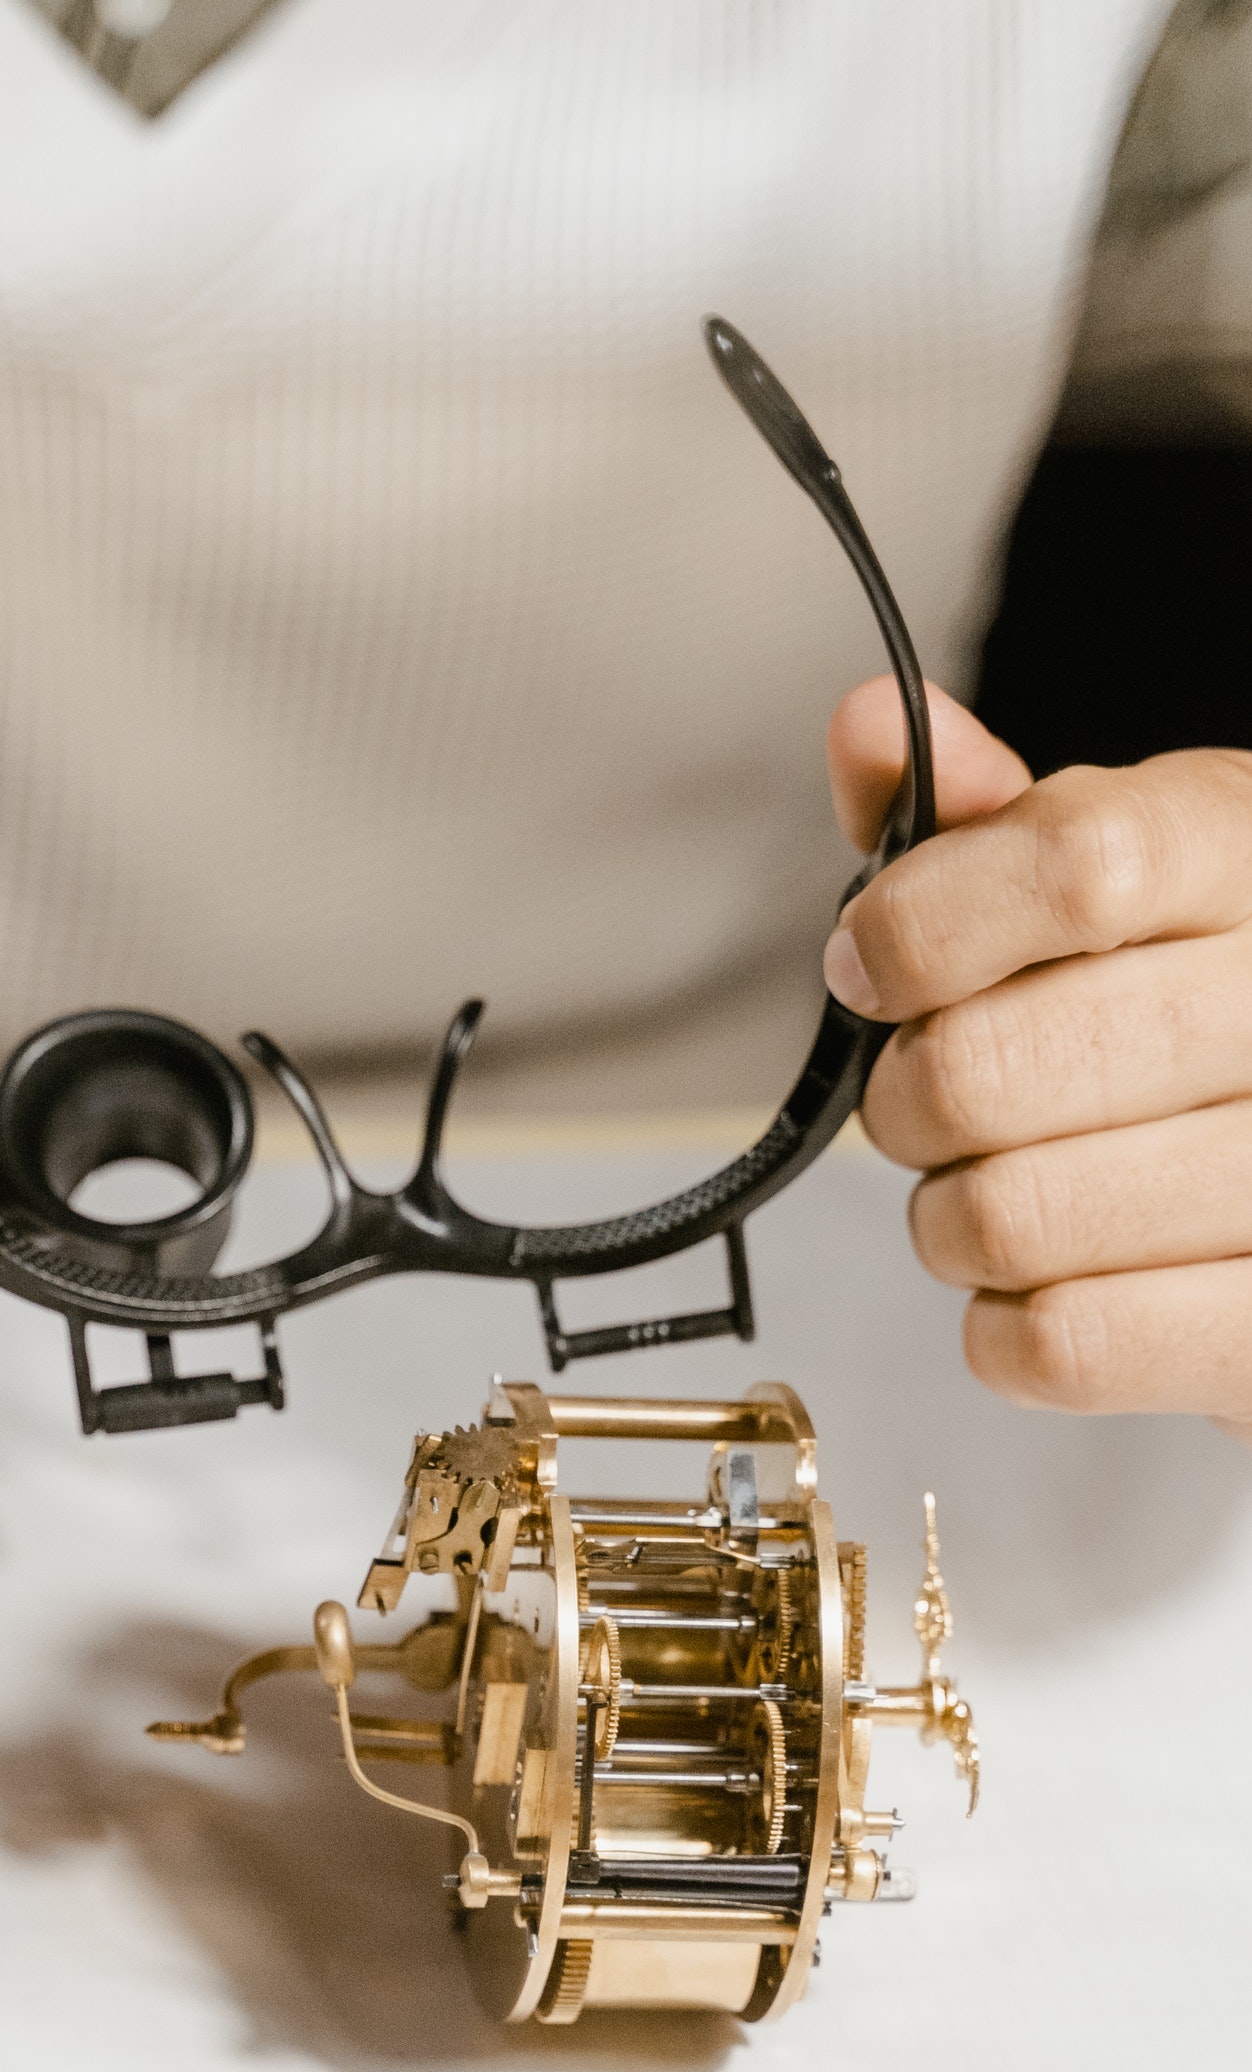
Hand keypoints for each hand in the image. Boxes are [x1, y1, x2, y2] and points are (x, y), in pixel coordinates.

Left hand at [824, 680, 1251, 1431]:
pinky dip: (1008, 1322)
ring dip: (950, 1217)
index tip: (869, 965)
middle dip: (908, 1098)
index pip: (1076, 866)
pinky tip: (1062, 1272)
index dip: (917, 927)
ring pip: (1003, 1219)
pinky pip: (1057, 1344)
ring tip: (1011, 1182)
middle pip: (990, 1070)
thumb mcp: (1117, 868)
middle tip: (934, 1098)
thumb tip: (869, 727)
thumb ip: (980, 815)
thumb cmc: (1202, 998)